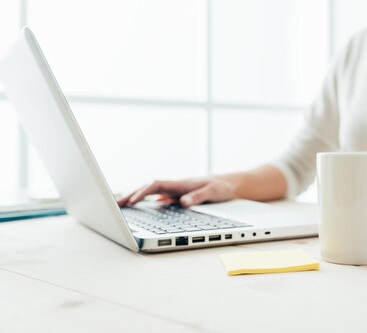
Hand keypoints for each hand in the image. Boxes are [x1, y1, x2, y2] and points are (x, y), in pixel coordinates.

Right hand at [117, 176, 235, 207]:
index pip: (156, 185)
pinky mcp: (176, 196)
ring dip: (134, 197)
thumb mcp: (214, 192)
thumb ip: (199, 196)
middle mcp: (175, 186)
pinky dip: (143, 200)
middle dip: (130, 194)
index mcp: (181, 184)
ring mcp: (174, 191)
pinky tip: (135, 206)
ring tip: (117, 206)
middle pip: (148, 188)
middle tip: (113, 204)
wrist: (230, 184)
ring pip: (150, 192)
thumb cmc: (222, 187)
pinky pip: (156, 197)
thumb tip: (183, 202)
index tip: (132, 202)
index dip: (143, 193)